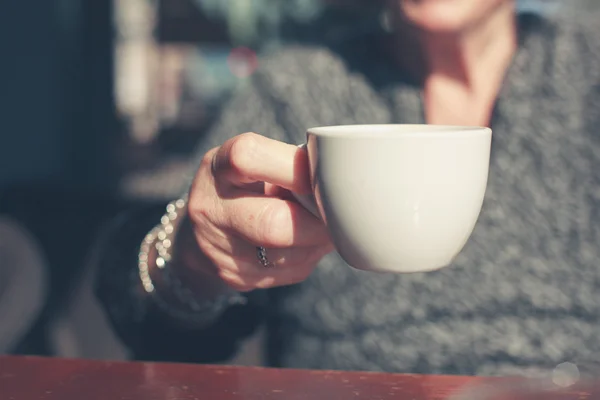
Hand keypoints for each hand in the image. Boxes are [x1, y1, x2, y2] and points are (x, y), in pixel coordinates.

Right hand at [181, 132, 333, 291]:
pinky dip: (309, 257)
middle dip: (315, 223)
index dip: (295, 170)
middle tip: (334, 215)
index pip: (248, 158)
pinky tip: (306, 243)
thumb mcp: (256, 163)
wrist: (203, 230)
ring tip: (321, 226)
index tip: (319, 177)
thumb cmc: (245, 185)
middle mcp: (210, 208)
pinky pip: (290, 272)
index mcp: (218, 167)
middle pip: (272, 224)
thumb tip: (341, 181)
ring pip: (288, 255)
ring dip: (317, 242)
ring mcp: (218, 248)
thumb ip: (290, 164)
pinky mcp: (234, 277)